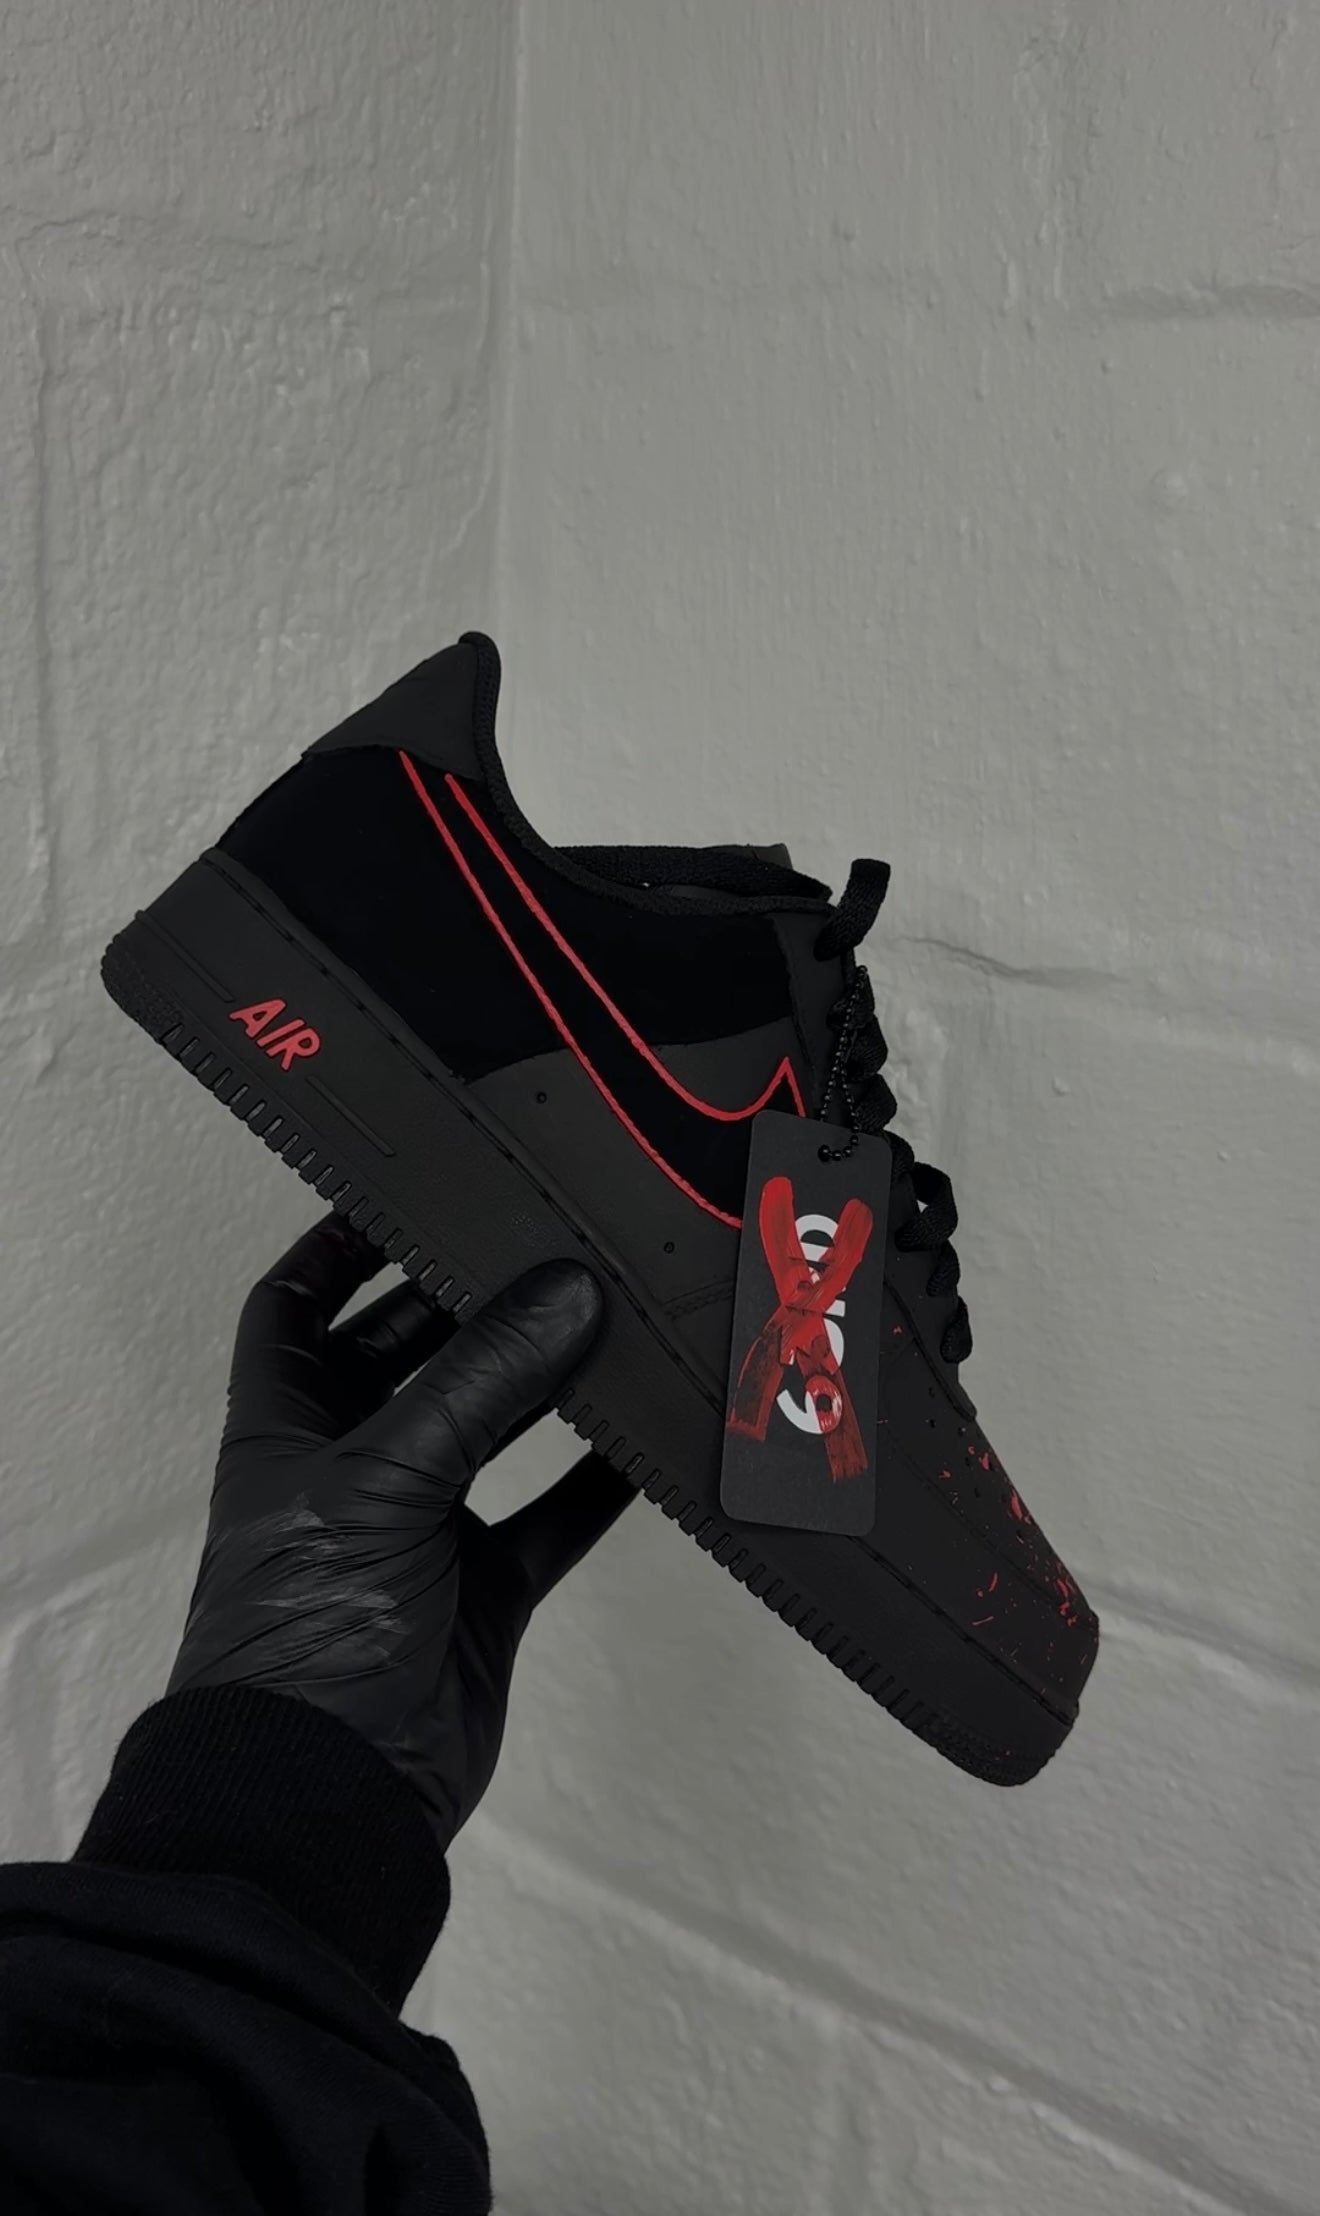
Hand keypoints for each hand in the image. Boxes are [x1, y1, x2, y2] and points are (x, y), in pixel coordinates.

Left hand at [167, 1214, 629, 1849]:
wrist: (329, 1796)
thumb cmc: (304, 1635)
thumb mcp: (386, 1479)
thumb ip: (482, 1382)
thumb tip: (565, 1291)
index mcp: (285, 1431)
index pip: (296, 1309)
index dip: (339, 1247)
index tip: (410, 1191)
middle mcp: (348, 1470)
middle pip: (406, 1356)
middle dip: (466, 1304)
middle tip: (543, 1246)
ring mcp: (418, 1531)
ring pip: (486, 1429)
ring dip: (540, 1381)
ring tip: (606, 1316)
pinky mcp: (480, 1591)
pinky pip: (547, 1517)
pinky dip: (593, 1481)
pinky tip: (641, 1438)